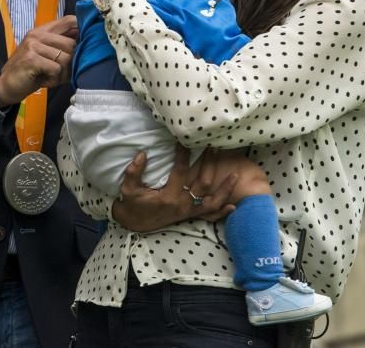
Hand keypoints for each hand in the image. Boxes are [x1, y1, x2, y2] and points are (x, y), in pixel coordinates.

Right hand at [0, 16, 77, 106]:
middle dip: (72, 63)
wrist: (6, 85)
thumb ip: (62, 46)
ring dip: (62, 74)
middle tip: (61, 73)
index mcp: (43, 30)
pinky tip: (44, 81)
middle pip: (72, 43)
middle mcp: (38, 34)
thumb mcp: (47, 55)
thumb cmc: (31, 71)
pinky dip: (53, 79)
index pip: (70, 20)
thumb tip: (87, 41)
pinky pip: (56, 69)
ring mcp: (33, 45)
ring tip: (51, 77)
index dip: (83, 30)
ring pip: (66, 58)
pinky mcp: (31, 58)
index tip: (86, 45)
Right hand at [111, 146, 237, 232]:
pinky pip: (209, 216)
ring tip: (235, 175)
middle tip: (214, 147)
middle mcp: (182, 204)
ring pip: (212, 201)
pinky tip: (233, 206)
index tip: (185, 140)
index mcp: (169, 196)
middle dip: (210, 164)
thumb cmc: (132, 204)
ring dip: (225, 188)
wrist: (134, 224)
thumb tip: (142, 154)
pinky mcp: (190, 216)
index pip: (180, 171)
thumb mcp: (128, 188)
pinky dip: (221, 212)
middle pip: (203, 183)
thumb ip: (133, 172)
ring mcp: (188, 211)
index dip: (183, 154)